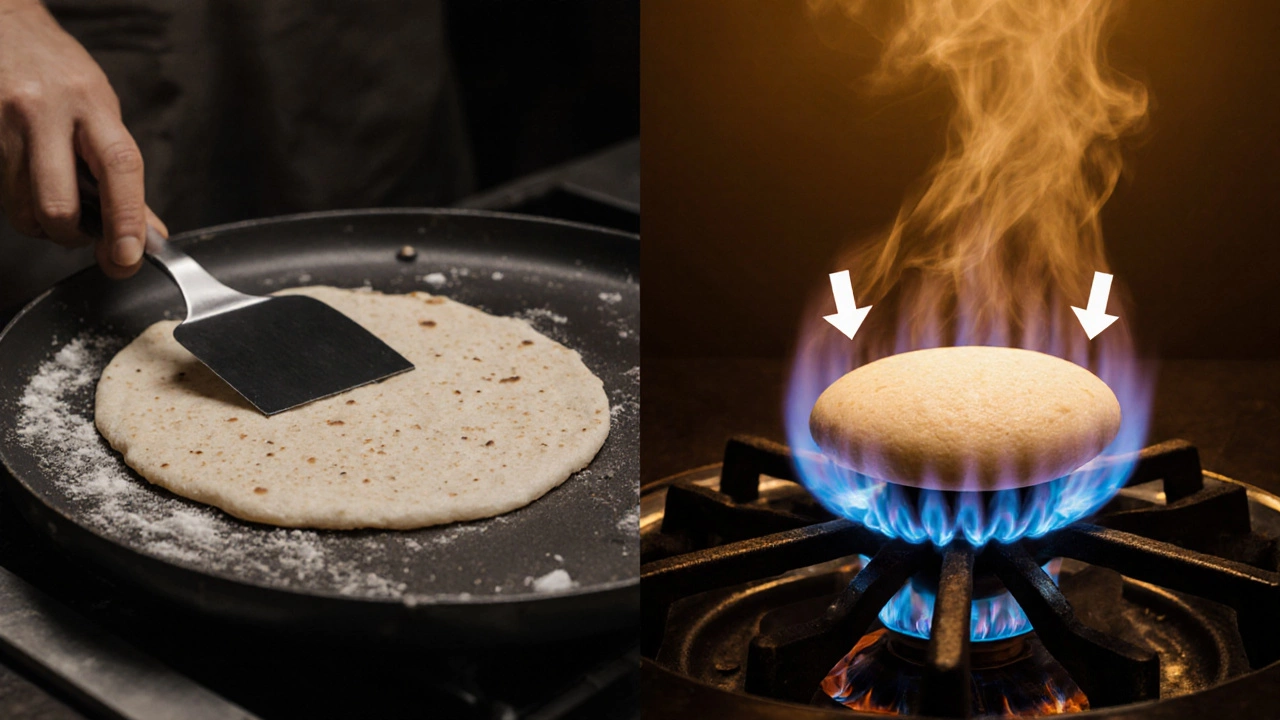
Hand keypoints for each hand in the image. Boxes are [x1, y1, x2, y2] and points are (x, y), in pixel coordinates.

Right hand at [0, 0, 163, 277]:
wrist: (2, 25)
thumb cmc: (58, 71)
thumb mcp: (101, 109)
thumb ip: (121, 170)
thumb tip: (148, 231)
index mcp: (91, 104)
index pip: (120, 169)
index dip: (127, 220)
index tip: (128, 256)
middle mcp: (45, 111)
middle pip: (58, 205)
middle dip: (72, 237)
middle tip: (83, 232)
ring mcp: (4, 123)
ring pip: (22, 209)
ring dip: (42, 226)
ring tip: (55, 206)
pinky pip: (0, 194)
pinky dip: (20, 206)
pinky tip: (30, 185)